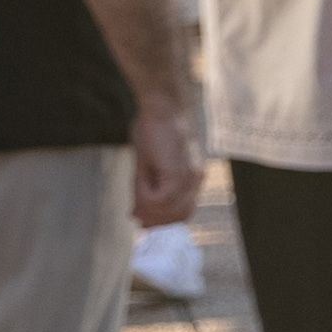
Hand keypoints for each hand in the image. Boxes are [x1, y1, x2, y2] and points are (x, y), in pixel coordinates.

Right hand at [128, 99, 204, 227]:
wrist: (163, 107)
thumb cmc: (153, 130)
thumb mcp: (147, 166)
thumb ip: (145, 191)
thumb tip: (137, 216)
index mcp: (193, 179)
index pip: (183, 213)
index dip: (163, 221)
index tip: (143, 224)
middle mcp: (196, 180)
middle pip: (178, 216)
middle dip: (155, 220)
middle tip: (135, 215)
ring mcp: (190, 178)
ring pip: (168, 209)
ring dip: (148, 207)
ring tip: (136, 197)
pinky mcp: (180, 173)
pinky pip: (161, 197)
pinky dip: (147, 195)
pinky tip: (141, 181)